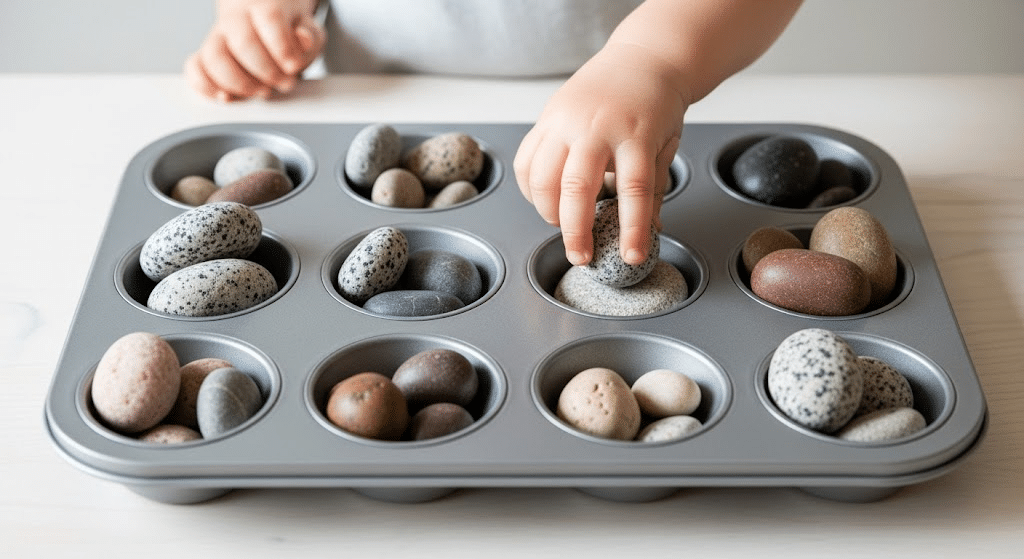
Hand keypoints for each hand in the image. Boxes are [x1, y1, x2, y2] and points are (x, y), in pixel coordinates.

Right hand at [185, 0, 324, 101]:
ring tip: (260, 90)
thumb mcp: (308, 29)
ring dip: (240, 83)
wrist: (263, 19)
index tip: (292, 67)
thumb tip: (303, 38)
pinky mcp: (205, 56)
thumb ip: (310, 36)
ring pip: (214, 57)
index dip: (282, 48)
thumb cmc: (286, 29)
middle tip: (283, 82)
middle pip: (243, 42)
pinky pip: (194, 69)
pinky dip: (206, 87)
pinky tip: (226, 96)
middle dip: (267, 71)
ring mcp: (217, 38)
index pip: (270, 19)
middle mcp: (236, 20)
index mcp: (264, 6)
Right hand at [514, 42, 687, 265]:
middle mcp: (597, 127)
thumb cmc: (654, 105)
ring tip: (561, 225)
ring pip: (543, 176)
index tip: (631, 256)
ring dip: (547, 211)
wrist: (640, 59)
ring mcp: (566, 120)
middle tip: (580, 255)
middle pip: (577, 186)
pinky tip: (545, 200)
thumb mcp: (665, 145)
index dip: (632, 228)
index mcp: (636, 134)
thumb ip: (654, 188)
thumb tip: (650, 232)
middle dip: (575, 229)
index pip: (634, 189)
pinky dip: (531, 189)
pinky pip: (526, 161)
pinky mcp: (545, 118)